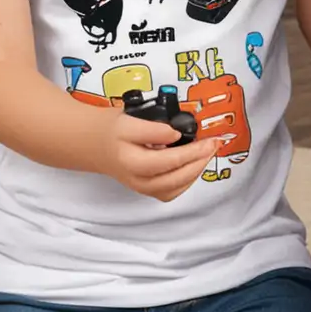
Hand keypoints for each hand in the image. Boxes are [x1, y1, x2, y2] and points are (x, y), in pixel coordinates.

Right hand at [94, 112, 221, 200]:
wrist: (96, 144)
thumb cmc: (113, 130)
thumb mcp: (129, 120)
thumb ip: (152, 129)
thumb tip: (175, 135)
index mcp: (131, 161)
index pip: (168, 161)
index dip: (192, 152)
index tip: (208, 140)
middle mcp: (137, 180)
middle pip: (175, 178)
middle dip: (199, 161)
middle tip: (214, 144)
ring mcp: (143, 188)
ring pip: (176, 189)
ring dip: (196, 171)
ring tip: (207, 152)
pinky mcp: (148, 190)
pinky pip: (172, 192)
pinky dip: (187, 180)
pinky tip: (194, 164)